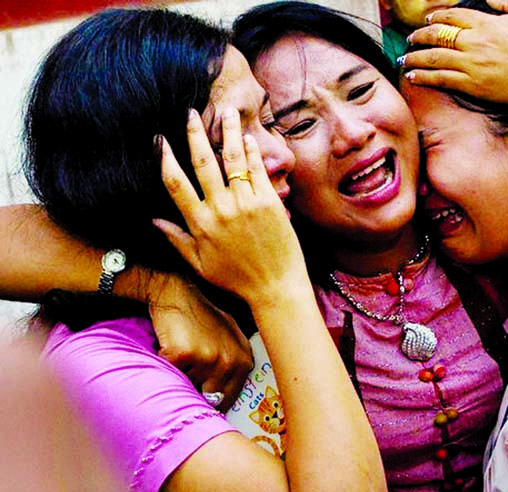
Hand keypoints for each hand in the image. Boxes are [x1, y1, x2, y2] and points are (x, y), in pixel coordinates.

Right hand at [147, 272, 253, 412]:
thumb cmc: (202, 316)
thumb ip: (235, 363)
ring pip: (188, 387)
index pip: (230, 398)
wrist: (177, 294)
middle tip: (188, 375)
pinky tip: (170, 349)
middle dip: (196, 391)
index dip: (214, 403)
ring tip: (181, 355)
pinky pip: (170, 375)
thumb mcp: (231, 336)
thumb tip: (225, 399)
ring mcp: (208, 358)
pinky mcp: (184, 355)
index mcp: (244, 360)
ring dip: (180, 377)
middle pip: (209, 398)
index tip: (204, 404)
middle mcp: (230, 361)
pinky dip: (166, 367)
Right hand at [155, 108, 307, 308]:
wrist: (275, 287)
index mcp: (201, 223)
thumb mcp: (200, 264)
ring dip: (228, 131)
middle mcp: (221, 208)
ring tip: (226, 110)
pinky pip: (258, 169)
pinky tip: (248, 137)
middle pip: (203, 162)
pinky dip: (252, 151)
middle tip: (191, 113)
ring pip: (233, 159)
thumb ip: (177, 240)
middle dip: (195, 134)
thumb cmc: (236, 279)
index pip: (175, 183)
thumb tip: (154, 220)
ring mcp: (246, 203)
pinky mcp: (269, 202)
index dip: (165, 158)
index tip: (159, 139)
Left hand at [401, 0, 507, 109]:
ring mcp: (473, 65)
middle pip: (437, 35)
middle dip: (420, 36)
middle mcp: (476, 42)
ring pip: (434, 58)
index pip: (452, 16)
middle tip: (411, 39)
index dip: (437, 18)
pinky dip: (424, 77)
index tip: (429, 20)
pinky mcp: (474, 86)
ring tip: (404, 59)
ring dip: (415, 58)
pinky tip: (413, 76)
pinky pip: (441, 80)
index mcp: (488, 22)